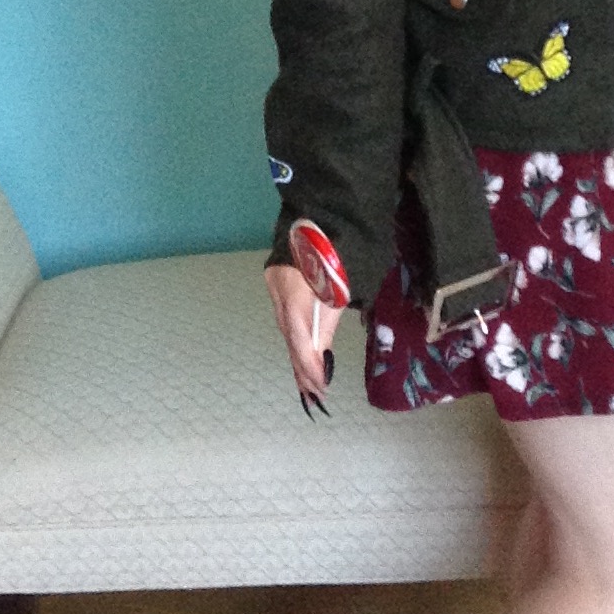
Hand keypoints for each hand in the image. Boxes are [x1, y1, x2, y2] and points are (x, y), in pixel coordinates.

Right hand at [265, 263, 343, 413]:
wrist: (322, 217)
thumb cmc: (339, 251)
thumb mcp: (339, 290)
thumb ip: (327, 324)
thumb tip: (322, 356)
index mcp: (295, 290)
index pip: (299, 335)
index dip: (308, 364)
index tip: (320, 387)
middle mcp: (279, 291)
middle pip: (290, 336)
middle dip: (302, 368)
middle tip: (314, 397)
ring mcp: (274, 287)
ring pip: (286, 329)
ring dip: (298, 356)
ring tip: (309, 385)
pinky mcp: (276, 284)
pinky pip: (285, 319)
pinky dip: (295, 339)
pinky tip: (301, 357)